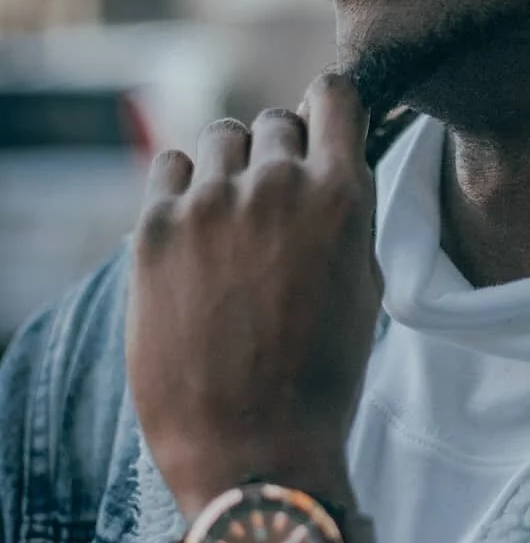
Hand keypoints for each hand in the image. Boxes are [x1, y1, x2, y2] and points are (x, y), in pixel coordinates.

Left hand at [126, 73, 381, 520]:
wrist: (251, 445)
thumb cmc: (320, 378)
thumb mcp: (363, 288)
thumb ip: (346, 217)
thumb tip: (325, 172)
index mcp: (340, 197)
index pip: (333, 96)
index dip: (329, 109)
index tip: (322, 129)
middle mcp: (274, 185)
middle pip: (274, 121)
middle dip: (281, 151)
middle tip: (278, 202)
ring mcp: (207, 204)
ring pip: (220, 138)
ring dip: (232, 166)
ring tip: (233, 220)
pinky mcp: (153, 229)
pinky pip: (167, 168)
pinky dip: (184, 188)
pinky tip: (195, 232)